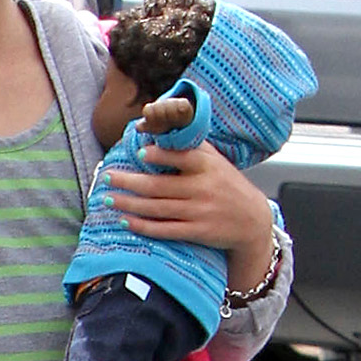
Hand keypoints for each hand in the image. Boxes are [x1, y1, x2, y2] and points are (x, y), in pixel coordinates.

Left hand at [107, 136, 275, 272]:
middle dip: (128, 182)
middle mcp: (203, 189)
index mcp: (208, 166)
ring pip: (157, 208)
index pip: (183, 157)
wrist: (254, 220)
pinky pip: (164, 230)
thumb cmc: (227, 184)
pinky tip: (125, 221)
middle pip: (159, 186)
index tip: (140, 153)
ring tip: (109, 198)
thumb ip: (191, 145)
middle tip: (106, 178)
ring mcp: (199, 212)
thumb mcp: (216, 160)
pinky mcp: (197, 232)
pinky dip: (142, 226)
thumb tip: (158, 127)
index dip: (161, 155)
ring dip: (129, 203)